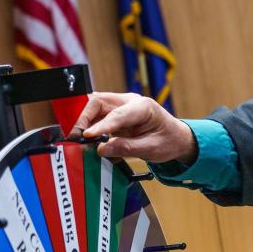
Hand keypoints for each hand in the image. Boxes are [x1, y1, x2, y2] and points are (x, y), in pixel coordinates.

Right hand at [75, 92, 197, 163]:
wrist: (175, 138)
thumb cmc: (168, 141)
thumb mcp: (152, 149)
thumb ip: (128, 148)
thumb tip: (102, 149)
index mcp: (143, 107)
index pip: (118, 114)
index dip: (101, 125)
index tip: (88, 135)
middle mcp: (129, 102)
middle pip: (98, 102)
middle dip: (84, 118)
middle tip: (77, 137)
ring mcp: (120, 106)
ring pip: (93, 106)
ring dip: (83, 120)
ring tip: (77, 137)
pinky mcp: (114, 113)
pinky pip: (95, 116)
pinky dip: (87, 125)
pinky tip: (85, 138)